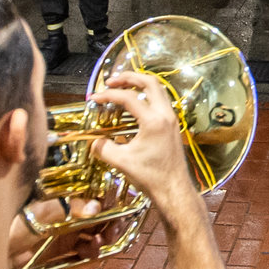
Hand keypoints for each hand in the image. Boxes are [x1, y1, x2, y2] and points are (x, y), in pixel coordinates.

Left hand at [8, 194, 113, 268]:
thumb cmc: (12, 225)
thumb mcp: (40, 212)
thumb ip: (68, 209)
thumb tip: (96, 207)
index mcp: (61, 200)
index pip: (90, 199)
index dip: (106, 204)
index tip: (119, 210)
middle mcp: (65, 216)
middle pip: (96, 218)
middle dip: (109, 223)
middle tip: (114, 231)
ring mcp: (63, 235)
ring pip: (92, 235)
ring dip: (101, 239)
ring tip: (100, 243)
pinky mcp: (60, 253)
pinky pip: (82, 252)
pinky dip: (91, 253)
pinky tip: (90, 253)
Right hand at [85, 71, 203, 225]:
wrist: (174, 190)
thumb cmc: (152, 177)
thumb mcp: (121, 162)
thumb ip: (103, 148)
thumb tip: (94, 141)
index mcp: (154, 121)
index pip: (128, 98)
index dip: (108, 95)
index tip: (95, 98)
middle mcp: (166, 116)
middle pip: (149, 82)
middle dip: (129, 77)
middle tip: (111, 80)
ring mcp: (172, 120)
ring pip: (158, 90)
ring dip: (139, 84)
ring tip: (122, 87)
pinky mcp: (173, 127)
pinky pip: (161, 102)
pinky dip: (147, 97)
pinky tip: (134, 105)